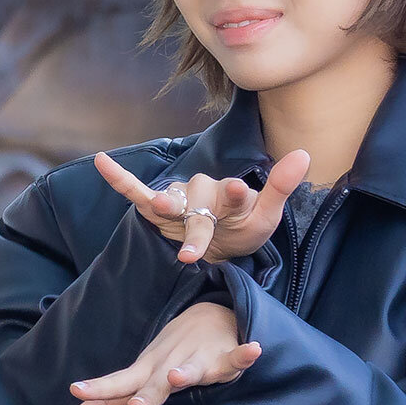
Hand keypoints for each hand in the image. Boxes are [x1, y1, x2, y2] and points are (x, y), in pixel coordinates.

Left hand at [64, 302, 260, 404]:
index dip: (100, 389)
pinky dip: (245, 354)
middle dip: (148, 394)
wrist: (208, 315)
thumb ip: (106, 404)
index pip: (120, 383)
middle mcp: (169, 364)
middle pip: (157, 382)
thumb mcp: (137, 378)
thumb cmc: (167, 356)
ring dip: (187, 373)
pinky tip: (254, 350)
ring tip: (178, 377)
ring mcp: (198, 359)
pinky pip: (237, 357)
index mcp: (147, 371)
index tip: (76, 391)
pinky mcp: (226, 357)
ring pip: (193, 369)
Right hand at [94, 147, 311, 263]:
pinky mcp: (156, 207)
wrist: (221, 242)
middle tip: (193, 252)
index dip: (233, 194)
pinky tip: (101, 161)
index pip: (233, 194)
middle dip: (197, 227)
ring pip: (171, 201)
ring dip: (166, 205)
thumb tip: (304, 152)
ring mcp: (179, 198)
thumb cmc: (243, 228)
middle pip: (199, 207)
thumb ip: (280, 188)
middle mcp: (203, 192)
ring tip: (162, 208)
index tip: (236, 191)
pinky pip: (135, 191)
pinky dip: (120, 178)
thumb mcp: (266, 216)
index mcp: (231, 196)